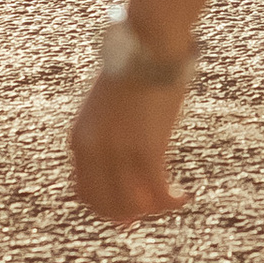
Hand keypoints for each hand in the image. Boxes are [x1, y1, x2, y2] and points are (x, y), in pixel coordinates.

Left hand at [70, 73, 191, 225]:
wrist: (147, 48)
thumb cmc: (134, 72)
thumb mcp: (109, 109)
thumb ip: (109, 138)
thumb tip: (126, 166)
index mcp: (80, 140)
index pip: (85, 194)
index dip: (107, 210)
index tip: (128, 215)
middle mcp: (94, 150)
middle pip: (107, 205)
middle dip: (130, 215)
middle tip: (153, 211)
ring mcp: (119, 152)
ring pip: (133, 204)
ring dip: (154, 209)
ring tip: (171, 200)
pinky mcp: (147, 150)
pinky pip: (158, 192)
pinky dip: (171, 201)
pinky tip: (183, 197)